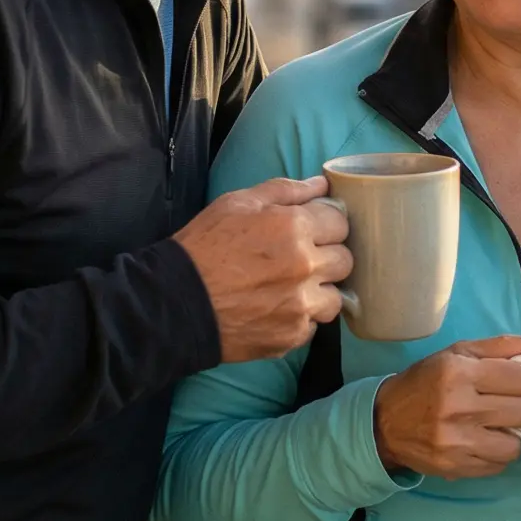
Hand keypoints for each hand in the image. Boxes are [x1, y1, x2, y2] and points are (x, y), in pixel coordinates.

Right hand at [175, 176, 350, 362]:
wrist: (175, 301)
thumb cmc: (205, 245)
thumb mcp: (239, 202)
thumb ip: (286, 190)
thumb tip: (323, 184)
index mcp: (296, 228)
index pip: (341, 222)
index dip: (326, 224)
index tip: (311, 230)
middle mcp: (306, 267)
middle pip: (345, 260)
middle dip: (327, 257)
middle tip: (300, 259)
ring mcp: (302, 306)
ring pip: (335, 297)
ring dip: (319, 292)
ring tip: (291, 289)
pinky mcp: (292, 337)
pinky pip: (313, 325)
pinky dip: (300, 318)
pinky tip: (276, 309)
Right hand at [374, 334, 520, 478]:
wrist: (385, 422)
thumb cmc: (426, 382)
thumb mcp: (459, 354)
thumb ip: (505, 347)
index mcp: (459, 372)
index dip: (519, 380)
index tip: (505, 382)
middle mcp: (457, 407)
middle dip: (516, 406)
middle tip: (497, 404)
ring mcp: (456, 442)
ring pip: (515, 444)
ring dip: (508, 434)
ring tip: (489, 425)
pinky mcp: (455, 467)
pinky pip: (499, 465)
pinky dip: (495, 454)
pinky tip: (478, 441)